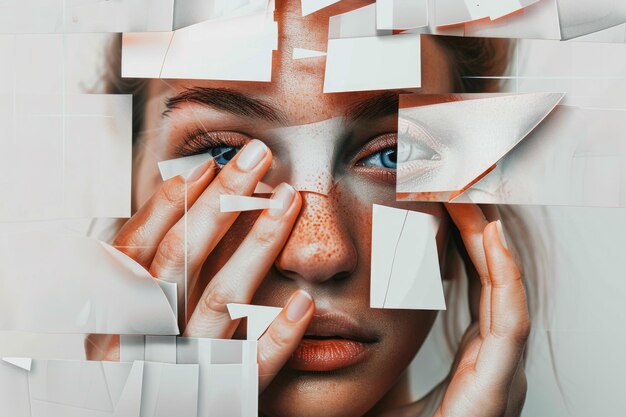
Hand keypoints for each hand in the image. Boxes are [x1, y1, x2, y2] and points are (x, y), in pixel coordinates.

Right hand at [86, 140, 314, 391]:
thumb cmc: (134, 374)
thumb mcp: (116, 328)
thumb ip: (130, 279)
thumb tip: (161, 212)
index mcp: (116, 317)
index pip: (140, 246)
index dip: (170, 201)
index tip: (207, 163)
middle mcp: (144, 339)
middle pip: (182, 257)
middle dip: (220, 201)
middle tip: (257, 155)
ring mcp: (182, 370)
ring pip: (220, 301)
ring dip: (256, 246)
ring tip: (288, 199)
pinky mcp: (220, 402)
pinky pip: (249, 369)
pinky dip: (276, 336)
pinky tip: (302, 302)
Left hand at [384, 204, 529, 416]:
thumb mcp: (392, 379)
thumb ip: (388, 351)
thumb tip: (359, 315)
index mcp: (477, 359)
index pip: (481, 286)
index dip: (468, 242)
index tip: (448, 204)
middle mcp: (495, 360)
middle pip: (494, 279)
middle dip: (479, 230)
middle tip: (458, 185)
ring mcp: (502, 372)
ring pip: (503, 289)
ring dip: (488, 238)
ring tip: (470, 196)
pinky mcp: (497, 386)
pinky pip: (509, 321)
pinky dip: (504, 274)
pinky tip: (492, 234)